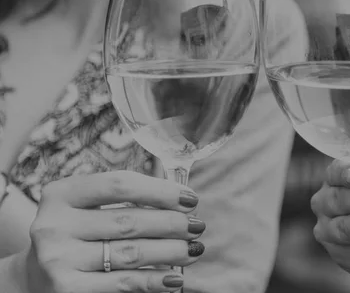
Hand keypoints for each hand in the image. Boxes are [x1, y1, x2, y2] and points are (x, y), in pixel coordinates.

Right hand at [26, 171, 205, 292]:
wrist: (34, 278)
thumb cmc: (75, 233)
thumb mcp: (86, 208)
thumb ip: (123, 198)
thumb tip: (180, 199)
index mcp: (61, 194)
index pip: (119, 184)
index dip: (160, 190)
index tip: (190, 197)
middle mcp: (54, 225)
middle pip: (129, 220)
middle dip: (172, 223)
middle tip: (197, 225)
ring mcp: (58, 260)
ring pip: (131, 252)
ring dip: (171, 251)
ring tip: (193, 249)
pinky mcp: (68, 290)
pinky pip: (124, 283)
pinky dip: (155, 280)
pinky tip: (175, 277)